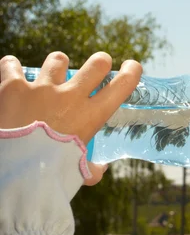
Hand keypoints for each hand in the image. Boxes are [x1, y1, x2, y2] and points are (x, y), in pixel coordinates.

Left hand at [0, 51, 141, 184]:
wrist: (13, 171)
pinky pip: (11, 65)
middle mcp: (70, 97)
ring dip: (56, 64)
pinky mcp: (13, 86)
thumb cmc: (48, 174)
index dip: (131, 72)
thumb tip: (99, 171)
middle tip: (97, 65)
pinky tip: (11, 70)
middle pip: (97, 64)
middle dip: (100, 62)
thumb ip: (88, 169)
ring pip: (57, 60)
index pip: (122, 85)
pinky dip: (11, 67)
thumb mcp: (75, 172)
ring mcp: (42, 88)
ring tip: (53, 71)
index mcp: (90, 116)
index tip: (132, 66)